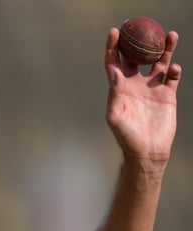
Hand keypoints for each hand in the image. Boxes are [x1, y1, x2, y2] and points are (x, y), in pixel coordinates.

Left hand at [104, 27, 181, 172]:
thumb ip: (114, 99)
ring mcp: (151, 88)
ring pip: (158, 62)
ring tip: (169, 34)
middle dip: (136, 40)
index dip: (113, 47)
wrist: (147, 151)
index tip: (115, 31)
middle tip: (139, 23)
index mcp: (119, 88)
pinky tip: (174, 67)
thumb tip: (115, 81)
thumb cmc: (126, 137)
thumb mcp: (115, 119)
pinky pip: (172, 76)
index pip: (114, 62)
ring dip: (163, 48)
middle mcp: (135, 85)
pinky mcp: (167, 95)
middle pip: (136, 56)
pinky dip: (174, 69)